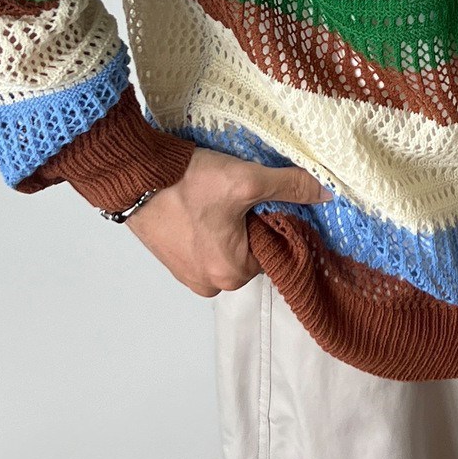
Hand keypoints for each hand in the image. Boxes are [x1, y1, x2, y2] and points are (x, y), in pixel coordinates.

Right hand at [125, 147, 329, 296]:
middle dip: (248, 222)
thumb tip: (324, 193)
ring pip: (226, 247)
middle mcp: (209, 283)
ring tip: (214, 197)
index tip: (260, 197)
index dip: (271, 218)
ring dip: (227, 223)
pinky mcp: (172, 260)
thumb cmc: (186, 182)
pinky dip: (207, 227)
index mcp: (232, 274)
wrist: (134, 175)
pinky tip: (199, 203)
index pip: (273, 247)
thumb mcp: (247, 180)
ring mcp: (187, 274)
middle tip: (235, 194)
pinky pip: (203, 246)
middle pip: (250, 250)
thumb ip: (290, 187)